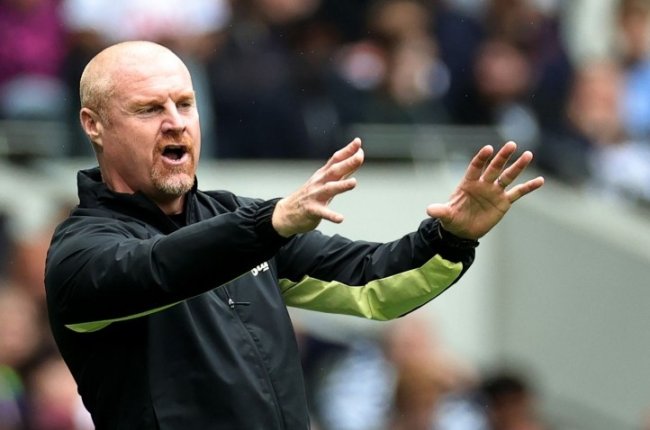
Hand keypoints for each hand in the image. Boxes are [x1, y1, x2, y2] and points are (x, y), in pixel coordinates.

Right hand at [272, 138, 363, 236]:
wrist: (287, 212)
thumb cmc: (310, 195)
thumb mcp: (325, 180)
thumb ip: (342, 170)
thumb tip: (357, 157)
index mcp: (323, 174)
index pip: (336, 159)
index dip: (347, 151)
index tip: (358, 142)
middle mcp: (319, 182)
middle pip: (334, 171)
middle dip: (347, 163)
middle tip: (360, 157)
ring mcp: (315, 195)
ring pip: (329, 189)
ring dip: (341, 185)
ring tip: (354, 182)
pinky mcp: (312, 210)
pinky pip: (322, 213)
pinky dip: (331, 215)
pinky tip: (340, 219)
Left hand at [426, 141, 543, 239]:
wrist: (462, 231)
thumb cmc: (453, 219)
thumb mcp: (445, 216)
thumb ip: (440, 210)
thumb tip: (429, 210)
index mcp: (468, 183)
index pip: (476, 167)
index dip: (481, 158)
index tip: (488, 149)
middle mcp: (483, 184)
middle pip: (494, 168)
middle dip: (502, 157)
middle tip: (511, 145)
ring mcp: (494, 192)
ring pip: (508, 176)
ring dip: (518, 167)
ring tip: (528, 155)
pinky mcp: (503, 202)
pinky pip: (518, 193)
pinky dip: (528, 187)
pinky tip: (540, 180)